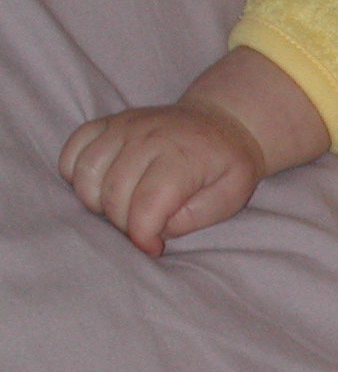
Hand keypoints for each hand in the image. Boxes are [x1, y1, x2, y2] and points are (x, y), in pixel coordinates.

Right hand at [60, 102, 265, 256]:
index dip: (143, 236)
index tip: (153, 248)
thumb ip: (195, 217)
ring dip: (98, 203)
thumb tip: (157, 230)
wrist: (221, 124)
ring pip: (86, 175)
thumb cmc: (227, 165)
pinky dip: (77, 176)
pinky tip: (101, 188)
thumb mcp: (232, 195)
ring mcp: (122, 126)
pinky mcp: (105, 123)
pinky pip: (72, 152)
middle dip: (125, 224)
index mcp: (181, 157)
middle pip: (113, 195)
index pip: (146, 205)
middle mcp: (146, 137)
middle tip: (145, 229)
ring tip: (124, 209)